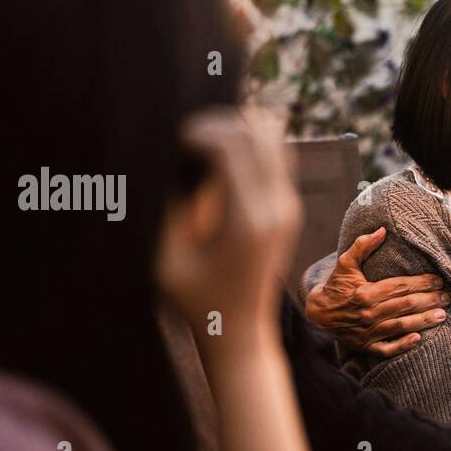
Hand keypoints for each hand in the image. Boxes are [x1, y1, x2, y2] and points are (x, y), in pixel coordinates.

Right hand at [157, 107, 298, 349]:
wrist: (238, 327)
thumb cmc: (194, 298)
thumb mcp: (167, 256)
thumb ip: (167, 206)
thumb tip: (162, 157)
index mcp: (247, 221)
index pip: (232, 147)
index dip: (197, 131)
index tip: (170, 140)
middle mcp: (277, 209)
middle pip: (257, 132)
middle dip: (217, 122)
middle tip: (183, 137)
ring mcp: (288, 206)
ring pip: (273, 137)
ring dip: (236, 129)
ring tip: (200, 143)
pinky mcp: (288, 206)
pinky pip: (277, 154)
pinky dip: (249, 143)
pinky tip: (217, 157)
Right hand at [305, 227, 449, 357]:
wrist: (318, 315)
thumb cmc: (336, 287)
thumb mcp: (345, 263)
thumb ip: (363, 246)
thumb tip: (383, 230)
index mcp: (366, 293)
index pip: (400, 287)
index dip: (421, 283)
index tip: (438, 280)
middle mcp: (369, 314)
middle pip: (405, 306)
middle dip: (428, 300)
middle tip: (446, 297)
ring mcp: (368, 332)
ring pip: (401, 326)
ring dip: (423, 321)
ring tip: (442, 315)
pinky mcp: (367, 346)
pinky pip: (387, 349)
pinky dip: (402, 345)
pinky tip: (418, 339)